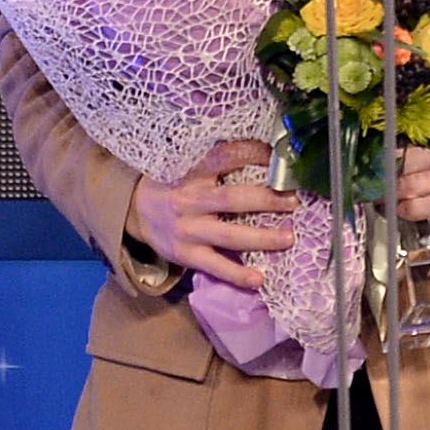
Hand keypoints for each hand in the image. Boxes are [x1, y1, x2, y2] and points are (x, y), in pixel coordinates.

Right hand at [125, 139, 296, 290]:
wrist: (135, 212)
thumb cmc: (172, 185)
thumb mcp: (187, 165)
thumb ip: (216, 161)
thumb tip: (263, 151)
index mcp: (191, 172)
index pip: (224, 157)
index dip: (252, 154)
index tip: (277, 156)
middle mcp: (190, 200)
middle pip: (232, 199)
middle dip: (266, 200)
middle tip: (294, 200)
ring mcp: (189, 230)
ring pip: (229, 235)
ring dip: (262, 238)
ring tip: (289, 237)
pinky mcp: (187, 254)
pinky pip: (215, 266)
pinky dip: (237, 274)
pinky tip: (259, 278)